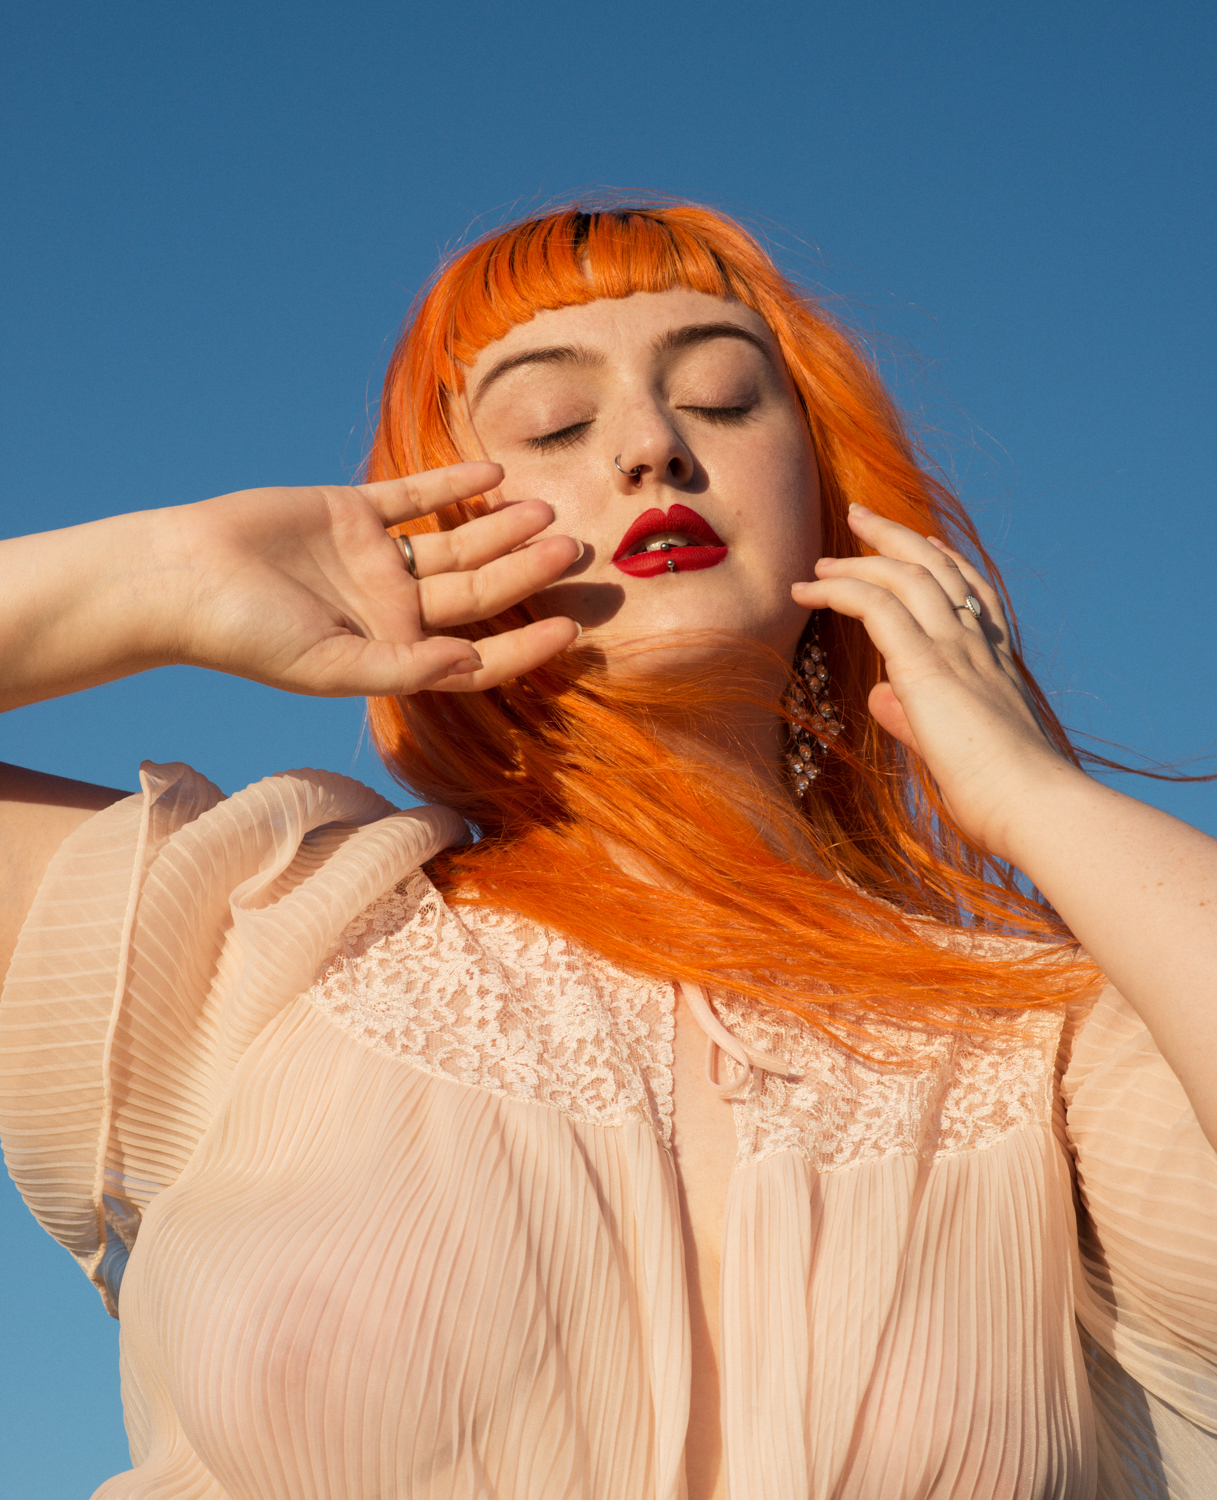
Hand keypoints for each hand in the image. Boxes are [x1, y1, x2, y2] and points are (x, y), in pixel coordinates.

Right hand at [163, 462, 580, 696]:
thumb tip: (472, 667)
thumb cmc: (247, 636)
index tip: (573, 630)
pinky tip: (496, 475)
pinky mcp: (350, 511)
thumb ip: (405, 669)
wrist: (179, 576)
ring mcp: (374, 557)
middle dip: (528, 572)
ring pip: (456, 542)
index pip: (476, 654)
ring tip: (550, 513)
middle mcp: (392, 606)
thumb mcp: (331, 667)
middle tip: (579, 551)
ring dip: (502, 528)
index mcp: (392, 652)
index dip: (526, 647)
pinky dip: (452, 484)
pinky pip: (414, 495)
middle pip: (478, 590)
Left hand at [792, 505, 1073, 858]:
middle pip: (936, 565)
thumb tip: (879, 697)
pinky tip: (808, 591)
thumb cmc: (1000, 792)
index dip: (945, 560)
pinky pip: (875, 605)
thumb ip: (912, 716)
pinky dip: (838, 589)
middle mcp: (980, 643)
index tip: (923, 541)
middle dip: (895, 535)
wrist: (1032, 805)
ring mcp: (956, 648)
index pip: (972, 591)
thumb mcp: (949, 745)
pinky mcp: (926, 664)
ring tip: (820, 560)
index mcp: (996, 659)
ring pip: (904, 573)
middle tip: (859, 517)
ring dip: (858, 557)